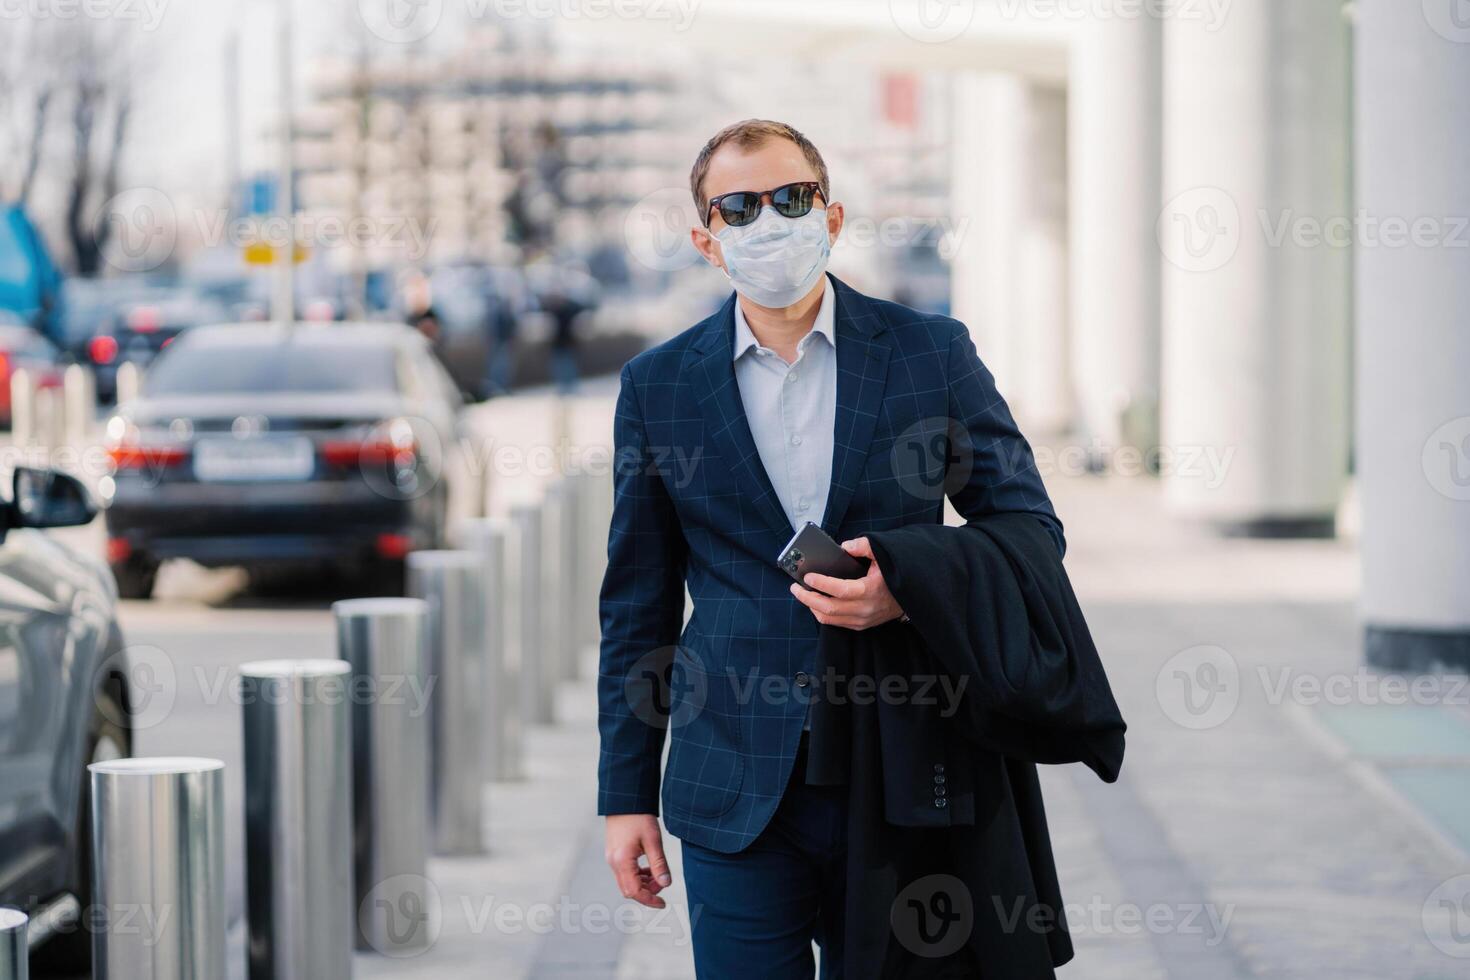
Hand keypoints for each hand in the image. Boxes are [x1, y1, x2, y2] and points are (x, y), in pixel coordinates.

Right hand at [604, 814, 671, 908]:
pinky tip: (648, 868)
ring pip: (626, 882)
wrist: (625, 800)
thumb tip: (666, 885)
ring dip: (642, 884)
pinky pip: (625, 873)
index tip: (662, 903)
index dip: (649, 900)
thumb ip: (659, 864)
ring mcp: (612, 859)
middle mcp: (613, 862)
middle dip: (646, 892)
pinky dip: (637, 875)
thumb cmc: (639, 818)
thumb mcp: (653, 841)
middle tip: (662, 884)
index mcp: (622, 861)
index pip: (634, 891)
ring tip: (657, 874)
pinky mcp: (614, 854)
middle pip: (628, 890)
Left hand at [790, 536, 904, 629]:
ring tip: (802, 593)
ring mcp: (862, 620)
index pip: (840, 590)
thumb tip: (845, 546)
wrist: (911, 597)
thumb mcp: (884, 554)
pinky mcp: (860, 625)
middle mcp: (865, 609)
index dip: (822, 583)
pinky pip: (835, 622)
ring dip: (812, 606)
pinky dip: (822, 613)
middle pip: (828, 608)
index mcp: (870, 590)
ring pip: (829, 618)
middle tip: (795, 587)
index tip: (807, 576)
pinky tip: (815, 602)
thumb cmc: (894, 574)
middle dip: (807, 598)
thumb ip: (865, 546)